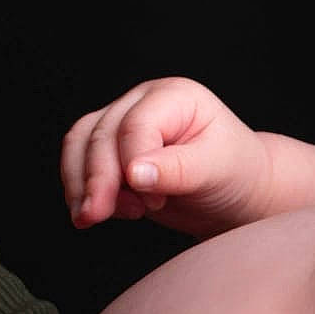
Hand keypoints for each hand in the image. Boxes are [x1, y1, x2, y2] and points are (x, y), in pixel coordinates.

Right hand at [62, 77, 272, 236]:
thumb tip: (134, 173)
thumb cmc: (235, 172)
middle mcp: (144, 102)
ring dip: (81, 184)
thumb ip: (177, 169)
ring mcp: (123, 123)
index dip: (134, 163)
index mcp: (176, 96)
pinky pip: (79, 163)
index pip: (137, 125)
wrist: (236, 190)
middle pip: (101, 135)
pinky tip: (99, 213)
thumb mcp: (217, 170)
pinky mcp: (111, 150)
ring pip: (80, 145)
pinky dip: (81, 190)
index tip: (151, 202)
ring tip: (94, 217)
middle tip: (99, 215)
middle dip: (97, 179)